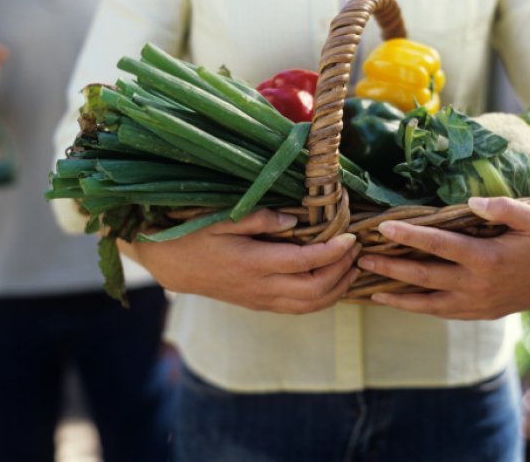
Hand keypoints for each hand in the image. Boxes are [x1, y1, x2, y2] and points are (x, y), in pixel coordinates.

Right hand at [132, 209, 360, 313]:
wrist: (173, 266)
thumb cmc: (195, 236)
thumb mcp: (222, 219)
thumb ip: (259, 219)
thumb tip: (295, 221)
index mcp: (254, 263)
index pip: (305, 262)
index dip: (333, 252)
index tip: (350, 236)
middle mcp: (261, 287)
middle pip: (315, 289)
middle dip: (342, 271)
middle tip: (357, 250)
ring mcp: (261, 300)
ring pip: (310, 305)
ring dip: (337, 289)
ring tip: (352, 268)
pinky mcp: (260, 305)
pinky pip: (299, 309)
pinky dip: (322, 299)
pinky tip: (331, 283)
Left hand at [358, 197, 529, 319]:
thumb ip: (504, 208)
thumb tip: (472, 201)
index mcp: (487, 258)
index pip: (439, 245)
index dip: (409, 235)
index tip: (383, 227)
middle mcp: (477, 285)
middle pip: (424, 276)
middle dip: (390, 267)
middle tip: (361, 258)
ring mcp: (476, 303)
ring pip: (427, 303)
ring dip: (396, 296)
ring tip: (368, 288)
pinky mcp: (477, 313)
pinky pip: (440, 312)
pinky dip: (416, 308)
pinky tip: (396, 301)